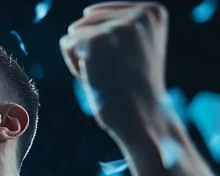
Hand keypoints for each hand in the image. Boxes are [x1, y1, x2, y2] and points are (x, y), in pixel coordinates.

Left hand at [60, 2, 169, 142]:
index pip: (101, 13)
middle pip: (86, 20)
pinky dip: (74, 66)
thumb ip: (121, 25)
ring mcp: (118, 27)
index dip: (104, 43)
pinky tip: (96, 78)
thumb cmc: (135, 90)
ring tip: (107, 75)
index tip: (124, 64)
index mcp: (152, 12)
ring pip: (75, 32)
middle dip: (92, 48)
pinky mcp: (96, 41)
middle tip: (115, 73)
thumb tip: (88, 12)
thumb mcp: (137, 47)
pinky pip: (67, 44)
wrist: (142, 120)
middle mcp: (139, 14)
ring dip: (83, 56)